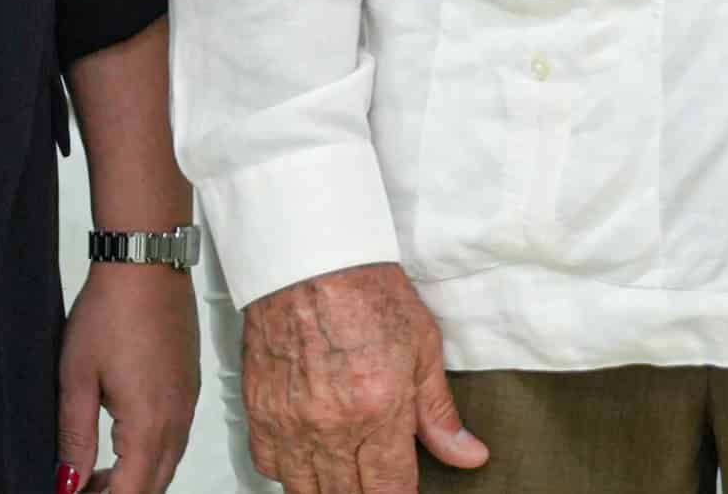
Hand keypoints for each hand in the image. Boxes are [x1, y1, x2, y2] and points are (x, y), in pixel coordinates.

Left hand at [58, 261, 199, 493]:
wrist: (146, 263)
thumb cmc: (107, 314)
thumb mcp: (76, 379)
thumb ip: (75, 440)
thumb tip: (69, 485)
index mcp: (147, 422)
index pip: (132, 493)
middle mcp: (177, 418)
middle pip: (154, 485)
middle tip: (81, 489)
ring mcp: (188, 401)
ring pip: (167, 463)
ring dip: (136, 478)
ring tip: (96, 473)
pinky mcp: (190, 384)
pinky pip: (175, 437)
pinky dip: (150, 453)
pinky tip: (121, 442)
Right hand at [240, 262, 486, 493]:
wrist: (310, 257)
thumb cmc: (365, 290)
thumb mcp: (422, 345)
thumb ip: (440, 412)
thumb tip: (468, 455)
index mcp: (377, 409)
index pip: (391, 491)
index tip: (405, 492)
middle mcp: (330, 425)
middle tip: (378, 479)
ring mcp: (289, 423)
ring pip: (306, 492)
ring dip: (330, 488)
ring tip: (347, 474)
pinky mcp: (259, 413)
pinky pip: (270, 466)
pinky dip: (290, 470)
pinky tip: (309, 455)